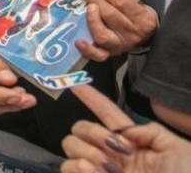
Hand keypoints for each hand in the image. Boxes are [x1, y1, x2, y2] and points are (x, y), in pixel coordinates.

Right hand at [62, 84, 190, 172]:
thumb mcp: (179, 150)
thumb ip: (151, 131)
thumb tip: (123, 131)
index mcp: (133, 144)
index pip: (107, 115)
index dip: (92, 98)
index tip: (75, 84)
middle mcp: (111, 155)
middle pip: (81, 128)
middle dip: (93, 132)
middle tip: (118, 149)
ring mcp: (99, 171)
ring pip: (70, 145)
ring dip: (88, 151)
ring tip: (109, 167)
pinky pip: (68, 167)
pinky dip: (79, 166)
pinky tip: (96, 172)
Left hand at [75, 0, 157, 61]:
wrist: (147, 38)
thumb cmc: (136, 16)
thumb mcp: (137, 5)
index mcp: (143, 19)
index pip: (122, 4)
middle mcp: (133, 34)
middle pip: (110, 16)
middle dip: (96, 1)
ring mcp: (121, 45)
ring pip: (102, 35)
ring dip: (91, 19)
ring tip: (88, 8)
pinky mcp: (111, 54)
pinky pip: (98, 55)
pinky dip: (87, 49)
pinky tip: (79, 41)